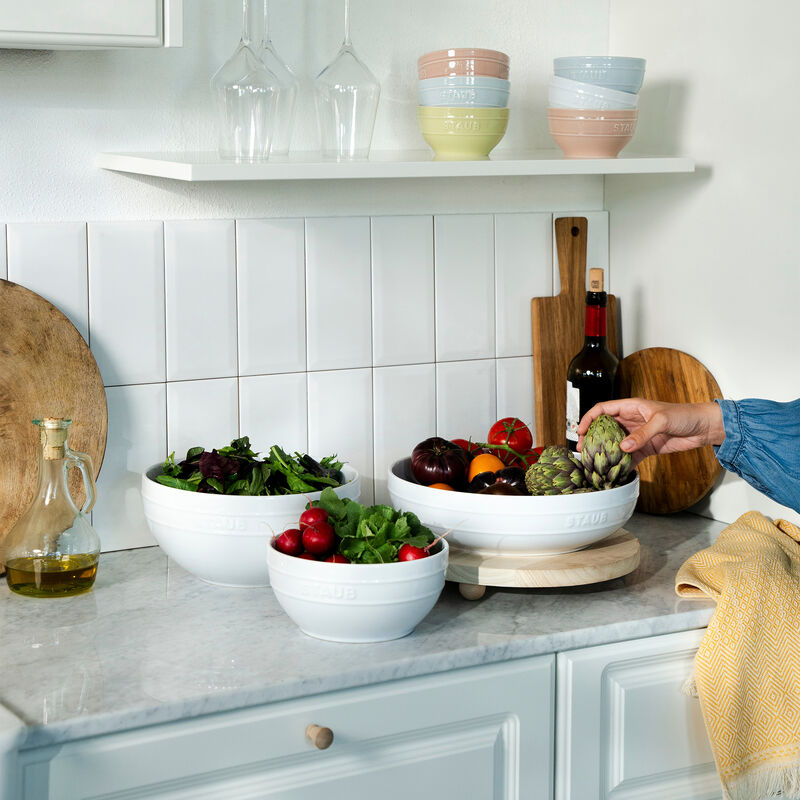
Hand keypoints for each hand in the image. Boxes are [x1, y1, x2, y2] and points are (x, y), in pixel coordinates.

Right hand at [576, 399, 724, 465]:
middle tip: (583, 449)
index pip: (603, 409)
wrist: (703, 427)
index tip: (580, 430)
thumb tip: (624, 446)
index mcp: (631, 407)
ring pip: (615, 443)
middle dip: (593, 438)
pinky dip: (622, 464)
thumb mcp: (662, 421)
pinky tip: (616, 471)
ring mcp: (638, 435)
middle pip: (605, 428)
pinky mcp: (646, 448)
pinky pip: (630, 456)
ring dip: (606, 452)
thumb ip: (642, 434)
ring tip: (595, 462)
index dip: (589, 418)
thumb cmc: (685, 415)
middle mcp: (631, 420)